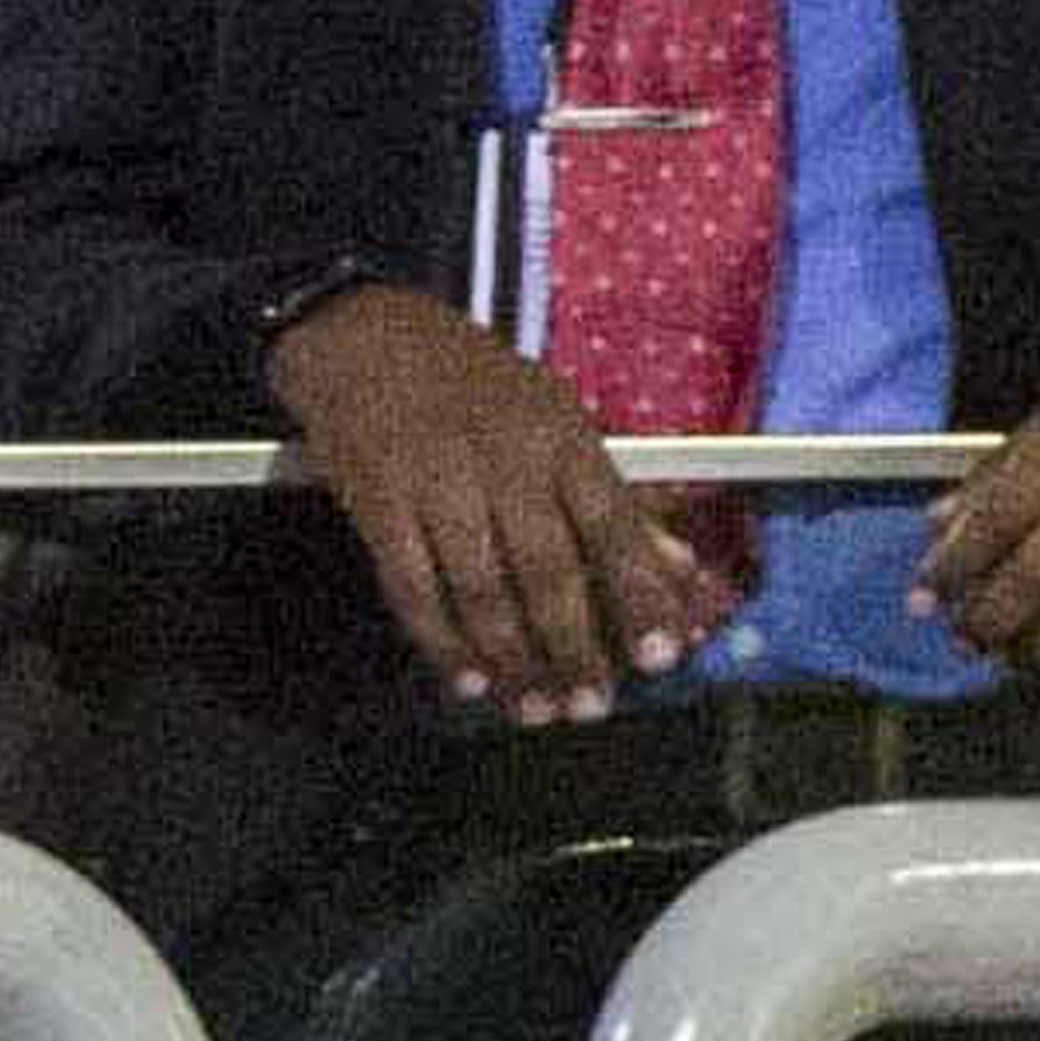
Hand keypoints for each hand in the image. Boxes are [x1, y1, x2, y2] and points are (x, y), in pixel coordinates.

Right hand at [266, 281, 728, 719]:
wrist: (360, 332)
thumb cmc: (471, 383)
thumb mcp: (555, 418)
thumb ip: (615, 499)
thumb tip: (679, 571)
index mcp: (558, 437)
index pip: (612, 524)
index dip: (639, 594)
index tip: (662, 655)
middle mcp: (502, 459)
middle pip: (545, 568)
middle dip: (574, 646)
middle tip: (592, 705)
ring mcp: (435, 480)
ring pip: (479, 586)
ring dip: (510, 658)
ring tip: (533, 708)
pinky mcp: (376, 499)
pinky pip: (411, 583)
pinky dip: (438, 637)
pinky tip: (464, 677)